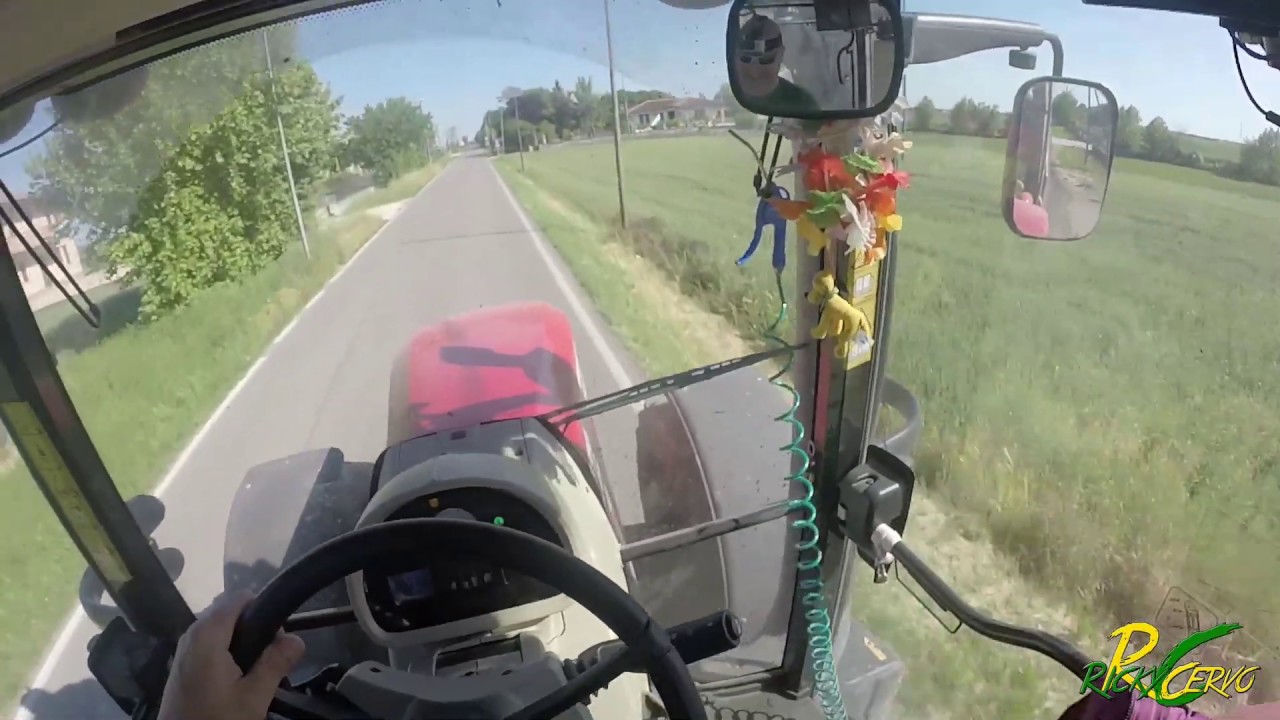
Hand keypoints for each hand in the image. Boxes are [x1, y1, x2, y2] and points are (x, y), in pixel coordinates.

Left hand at [157, 590, 304, 719]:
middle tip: (271, 661)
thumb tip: (298, 639)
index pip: (240, 599)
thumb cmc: (215, 719)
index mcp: (207, 634)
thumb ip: (276, 663)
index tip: (278, 639)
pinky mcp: (183, 666)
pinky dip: (228, 654)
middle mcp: (192, 634)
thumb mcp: (253, 697)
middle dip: (255, 630)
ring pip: (222, 631)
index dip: (264, 611)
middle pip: (231, 614)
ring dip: (243, 644)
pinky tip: (238, 680)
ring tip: (257, 673)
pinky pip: (211, 646)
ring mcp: (184, 650)